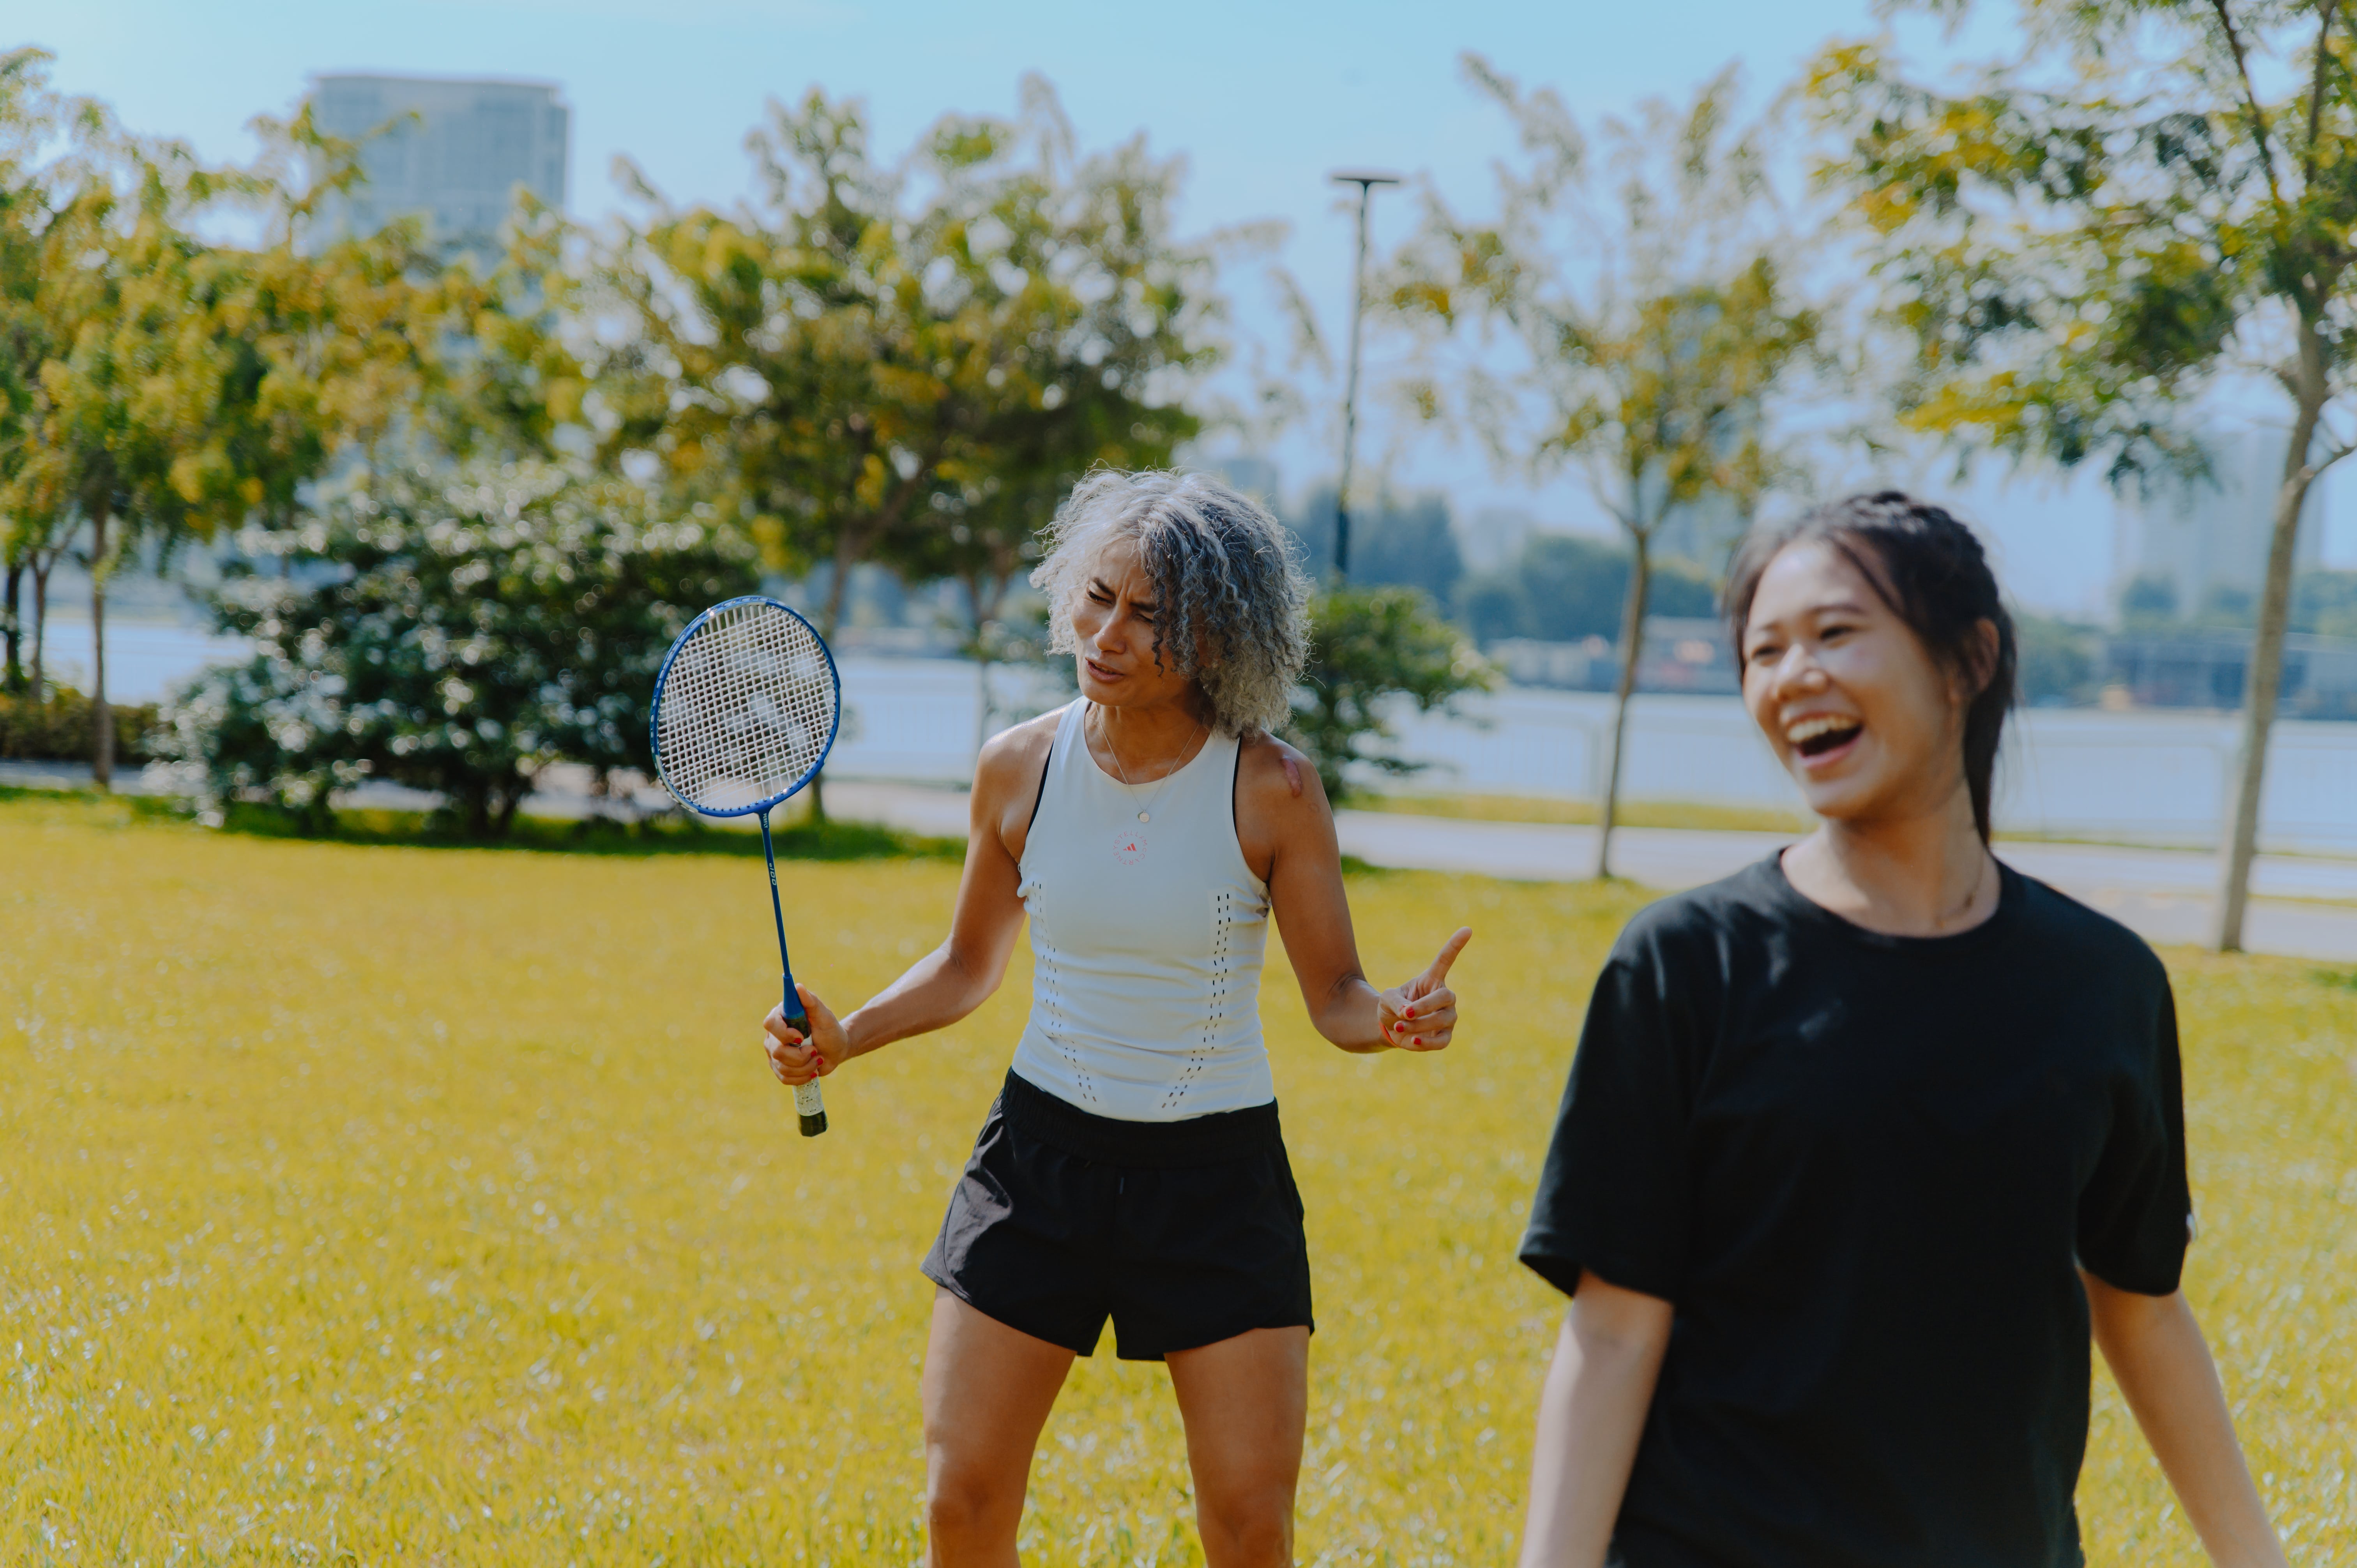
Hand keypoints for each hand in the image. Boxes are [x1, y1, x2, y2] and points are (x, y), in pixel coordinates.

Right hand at [762, 984, 849, 1085]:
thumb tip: (798, 987)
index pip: (770, 1023)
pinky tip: (812, 1070)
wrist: (836, 1051)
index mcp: (781, 1017)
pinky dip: (802, 1077)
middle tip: (815, 1051)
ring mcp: (774, 1052)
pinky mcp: (779, 1068)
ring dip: (805, 1066)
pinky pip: (784, 1078)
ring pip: (782, 1066)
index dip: (784, 1033)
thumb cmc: (830, 1030)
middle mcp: (773, 1035)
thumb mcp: (825, 1016)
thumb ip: (811, 1002)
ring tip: (817, 1058)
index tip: (801, 1036)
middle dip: (800, 1055)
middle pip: (776, 1050)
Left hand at [1377, 927, 1470, 1051]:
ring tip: (1399, 1027)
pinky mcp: (1445, 1036)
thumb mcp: (1386, 998)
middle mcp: (1444, 996)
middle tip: (1405, 1013)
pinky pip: (1442, 1041)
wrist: (1392, 1029)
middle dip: (1425, 1006)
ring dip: (1419, 1025)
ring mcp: (1447, 1017)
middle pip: (1445, 996)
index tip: (1467, 929)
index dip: (1456, 945)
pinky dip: (1427, 1043)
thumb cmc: (1392, 1007)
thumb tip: (1408, 1013)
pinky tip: (1413, 1041)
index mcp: (1431, 980)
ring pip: (1442, 1020)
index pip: (1446, 959)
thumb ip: (1395, 1002)